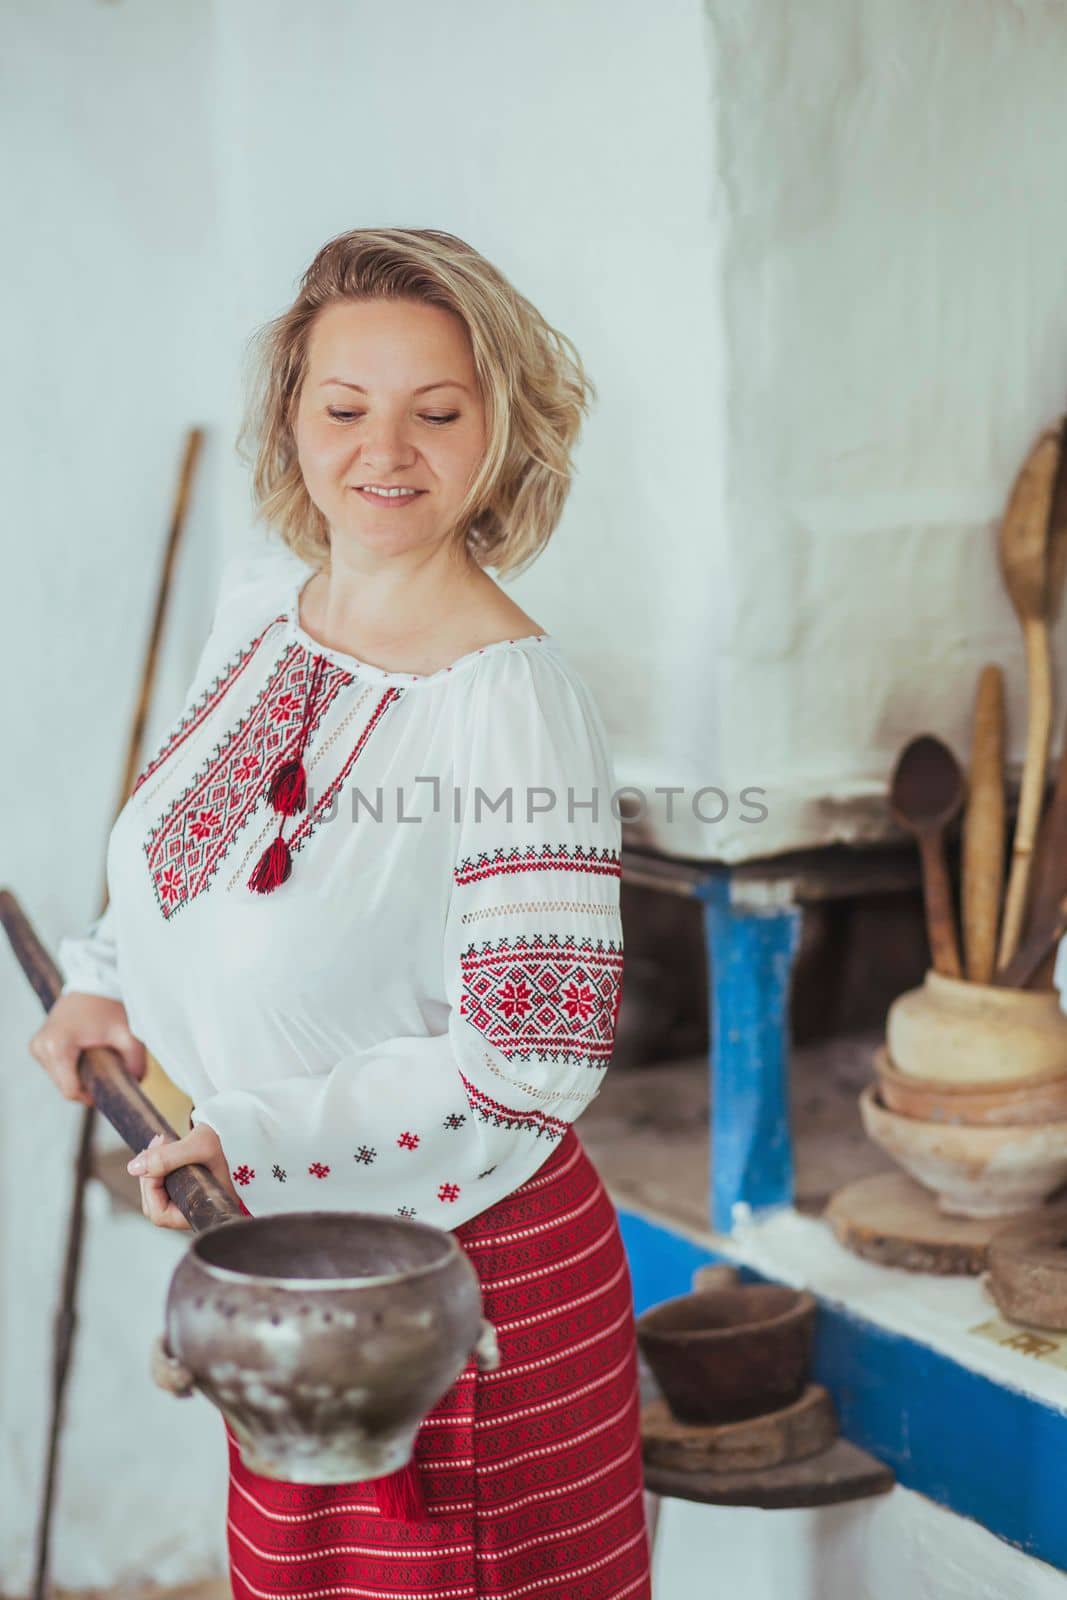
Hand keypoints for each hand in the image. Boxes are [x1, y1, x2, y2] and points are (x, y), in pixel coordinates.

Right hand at [29, 993, 146, 1106]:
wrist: (93, 980)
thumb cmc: (110, 1005)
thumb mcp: (128, 1034)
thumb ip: (135, 1064)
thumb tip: (136, 1085)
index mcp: (58, 1046)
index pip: (71, 1090)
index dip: (92, 1095)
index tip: (109, 1087)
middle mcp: (41, 1047)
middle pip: (65, 1086)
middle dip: (87, 1084)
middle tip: (108, 1068)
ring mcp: (36, 1046)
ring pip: (60, 1079)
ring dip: (79, 1075)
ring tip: (97, 1056)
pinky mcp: (38, 1045)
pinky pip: (56, 1069)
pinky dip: (72, 1066)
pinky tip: (86, 1053)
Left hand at [127, 1124, 241, 1230]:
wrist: (244, 1132)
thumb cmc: (230, 1143)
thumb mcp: (199, 1146)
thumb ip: (167, 1157)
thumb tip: (133, 1168)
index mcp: (204, 1210)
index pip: (160, 1213)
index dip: (150, 1188)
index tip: (154, 1158)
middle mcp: (198, 1211)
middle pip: (155, 1205)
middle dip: (149, 1175)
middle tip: (156, 1145)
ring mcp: (193, 1201)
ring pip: (158, 1194)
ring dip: (153, 1169)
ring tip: (162, 1142)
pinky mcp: (190, 1190)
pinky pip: (165, 1185)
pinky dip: (160, 1167)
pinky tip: (166, 1147)